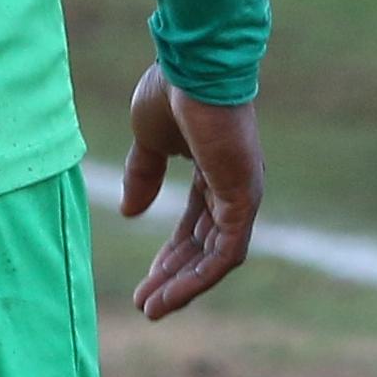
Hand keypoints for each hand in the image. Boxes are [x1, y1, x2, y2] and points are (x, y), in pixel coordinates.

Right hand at [120, 62, 261, 318]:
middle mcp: (233, 186)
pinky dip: (200, 278)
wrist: (193, 67)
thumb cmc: (173, 91)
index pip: (195, 225)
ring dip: (184, 285)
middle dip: (173, 276)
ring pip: (216, 257)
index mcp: (213, 169)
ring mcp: (242, 193)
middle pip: (204, 245)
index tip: (145, 282)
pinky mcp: (244, 199)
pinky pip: (226, 253)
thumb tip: (132, 212)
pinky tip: (172, 295)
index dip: (170, 255)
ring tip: (152, 309)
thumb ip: (143, 175)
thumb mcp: (148, 141)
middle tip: (145, 304)